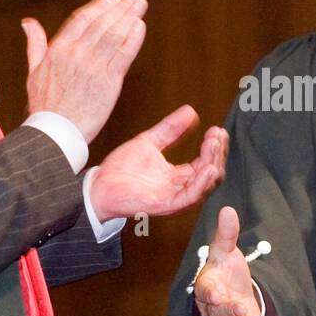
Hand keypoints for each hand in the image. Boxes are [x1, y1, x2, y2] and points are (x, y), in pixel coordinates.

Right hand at [22, 0, 147, 142]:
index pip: (82, 18)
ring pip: (115, 35)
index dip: (99, 6)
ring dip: (130, 16)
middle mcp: (77, 54)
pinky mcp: (109, 82)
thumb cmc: (44, 105)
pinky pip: (124, 55)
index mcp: (58, 50)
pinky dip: (133, 38)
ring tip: (140, 4)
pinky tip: (140, 26)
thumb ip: (35, 44)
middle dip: (120, 7)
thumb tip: (28, 23)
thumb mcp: (33, 71)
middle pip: (102, 23)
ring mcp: (94, 67)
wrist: (55, 133)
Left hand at [88, 105, 226, 218]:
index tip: (217, 130)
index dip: (214, 147)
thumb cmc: (120, 169)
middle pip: (210, 174)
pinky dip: (202, 183)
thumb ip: (170, 129)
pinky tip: (208, 167)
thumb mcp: (149, 142)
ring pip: (204, 185)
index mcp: (178, 176)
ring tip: (214, 144)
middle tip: (218, 135)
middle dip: (217, 153)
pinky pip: (190, 196)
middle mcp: (179, 188)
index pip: (205, 162)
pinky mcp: (165, 204)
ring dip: (213, 164)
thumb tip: (191, 112)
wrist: (98, 185)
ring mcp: (174, 197)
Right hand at [193, 206, 276, 315]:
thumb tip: (227, 209)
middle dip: (230, 312)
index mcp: (207, 286)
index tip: (219, 295)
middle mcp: (212, 309)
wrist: (234, 291)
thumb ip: (227, 234)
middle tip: (242, 308)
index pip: (205, 292)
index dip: (211, 295)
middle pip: (217, 314)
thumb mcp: (226, 251)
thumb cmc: (226, 271)